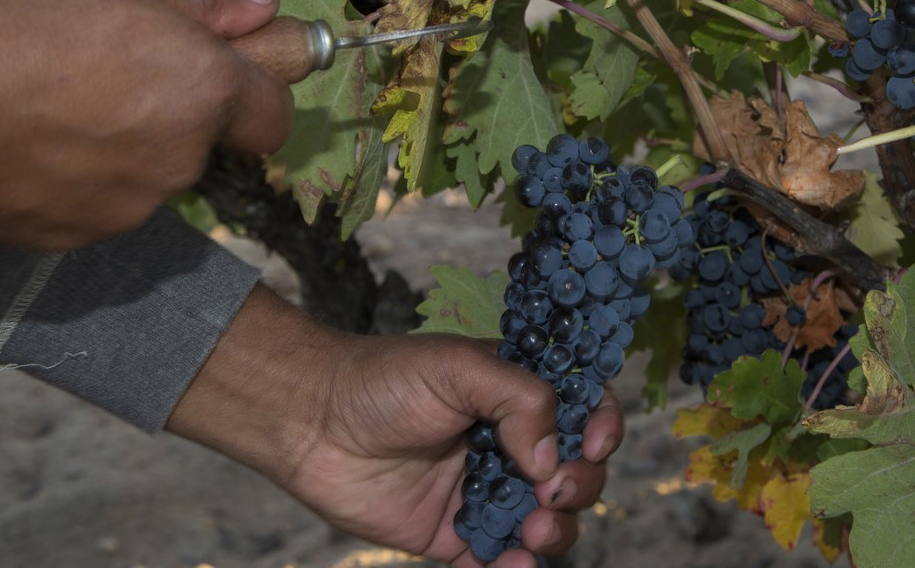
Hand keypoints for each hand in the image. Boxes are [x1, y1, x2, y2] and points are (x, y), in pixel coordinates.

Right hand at [0, 0, 292, 249]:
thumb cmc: (12, 25)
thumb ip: (199, 0)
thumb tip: (261, 10)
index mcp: (205, 91)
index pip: (274, 115)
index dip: (257, 91)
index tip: (226, 73)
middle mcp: (182, 158)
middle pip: (205, 140)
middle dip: (175, 110)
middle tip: (109, 72)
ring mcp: (131, 206)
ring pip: (151, 172)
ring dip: (127, 144)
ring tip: (55, 106)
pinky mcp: (79, 237)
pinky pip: (101, 202)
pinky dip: (82, 178)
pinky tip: (32, 143)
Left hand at [169, 286, 623, 566]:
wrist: (312, 422)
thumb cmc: (385, 379)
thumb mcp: (459, 366)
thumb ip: (519, 399)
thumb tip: (553, 459)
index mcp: (517, 395)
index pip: (583, 408)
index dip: (602, 425)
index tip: (596, 440)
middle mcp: (509, 445)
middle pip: (576, 471)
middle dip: (582, 484)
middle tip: (554, 490)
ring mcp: (483, 492)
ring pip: (547, 522)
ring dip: (556, 530)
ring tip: (534, 530)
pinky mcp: (453, 535)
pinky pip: (498, 562)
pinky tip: (513, 564)